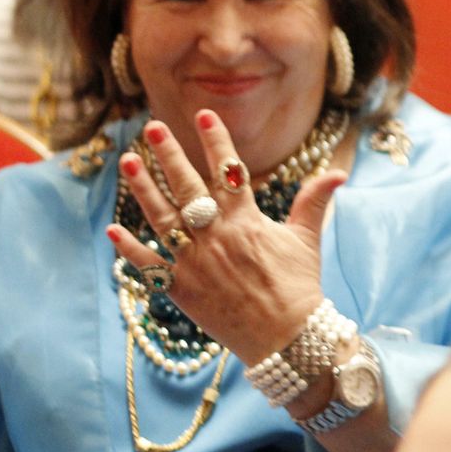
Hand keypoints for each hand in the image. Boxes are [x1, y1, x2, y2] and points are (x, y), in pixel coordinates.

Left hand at [107, 110, 345, 363]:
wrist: (286, 338)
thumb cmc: (299, 287)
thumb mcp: (307, 239)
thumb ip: (315, 201)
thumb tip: (338, 172)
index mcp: (247, 221)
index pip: (228, 170)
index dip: (216, 140)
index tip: (204, 114)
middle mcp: (217, 236)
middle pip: (187, 186)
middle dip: (169, 153)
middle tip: (152, 127)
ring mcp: (195, 261)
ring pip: (162, 217)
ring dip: (143, 188)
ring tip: (128, 161)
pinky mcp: (181, 289)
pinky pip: (149, 266)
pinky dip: (129, 249)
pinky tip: (112, 230)